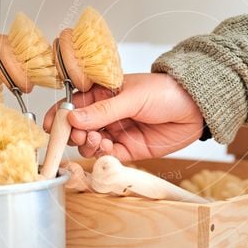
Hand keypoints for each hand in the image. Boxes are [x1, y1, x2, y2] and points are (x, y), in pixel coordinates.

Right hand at [42, 73, 203, 160]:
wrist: (195, 108)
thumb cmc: (166, 91)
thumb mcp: (132, 96)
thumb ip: (103, 110)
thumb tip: (73, 117)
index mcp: (104, 93)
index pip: (74, 104)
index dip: (60, 115)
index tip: (52, 125)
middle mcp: (107, 114)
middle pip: (78, 127)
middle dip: (74, 132)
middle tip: (79, 134)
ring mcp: (116, 132)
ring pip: (90, 143)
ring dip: (87, 144)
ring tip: (95, 139)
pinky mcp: (128, 149)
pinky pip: (107, 155)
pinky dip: (102, 154)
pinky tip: (106, 147)